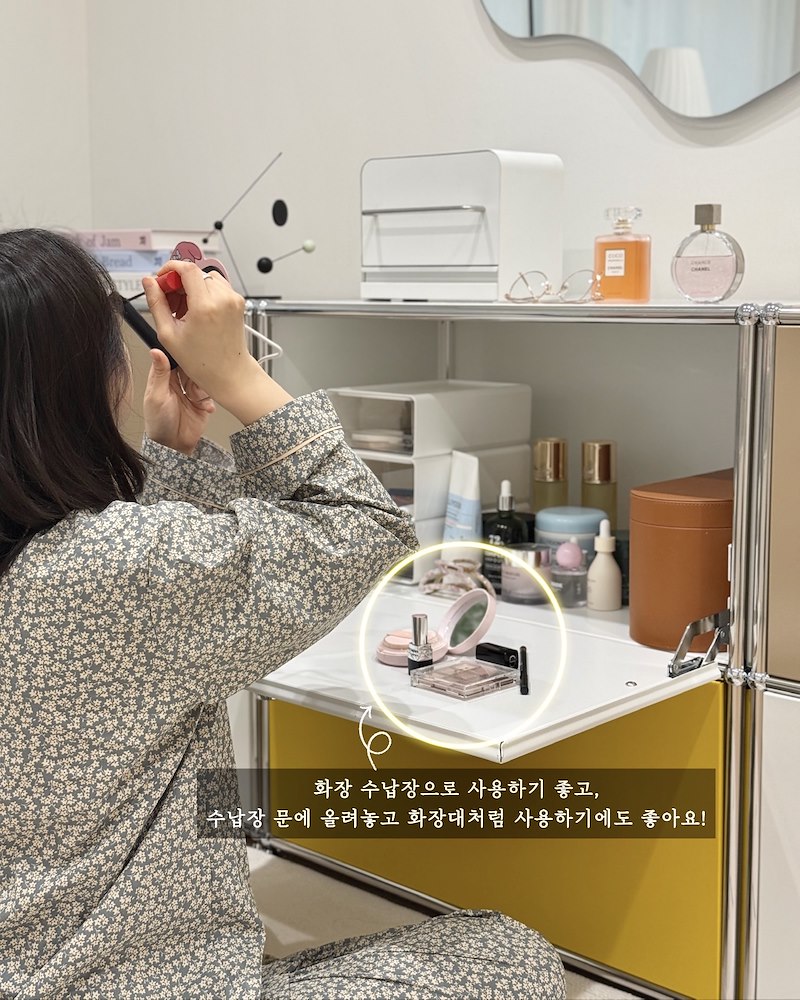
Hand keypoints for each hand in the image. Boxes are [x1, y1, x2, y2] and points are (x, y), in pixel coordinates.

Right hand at [143, 262, 251, 404]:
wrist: (229, 373)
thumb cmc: (203, 362)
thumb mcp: (169, 334)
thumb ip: (156, 303)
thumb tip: (149, 282)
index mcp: (205, 306)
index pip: (186, 268)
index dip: (170, 269)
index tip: (162, 278)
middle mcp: (223, 299)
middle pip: (195, 273)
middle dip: (179, 282)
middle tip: (170, 301)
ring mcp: (233, 299)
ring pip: (206, 278)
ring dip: (192, 287)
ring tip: (184, 309)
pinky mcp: (238, 302)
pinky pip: (217, 286)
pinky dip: (204, 293)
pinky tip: (197, 311)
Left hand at [143, 349, 214, 455]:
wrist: (173, 446)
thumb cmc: (158, 422)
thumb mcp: (156, 396)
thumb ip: (159, 374)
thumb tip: (155, 350)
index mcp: (163, 378)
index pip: (172, 357)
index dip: (180, 353)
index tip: (187, 351)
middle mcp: (177, 382)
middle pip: (190, 366)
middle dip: (196, 371)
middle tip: (197, 377)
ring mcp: (191, 392)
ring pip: (202, 379)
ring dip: (202, 388)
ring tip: (197, 399)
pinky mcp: (202, 403)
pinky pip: (210, 395)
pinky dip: (209, 401)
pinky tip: (204, 408)